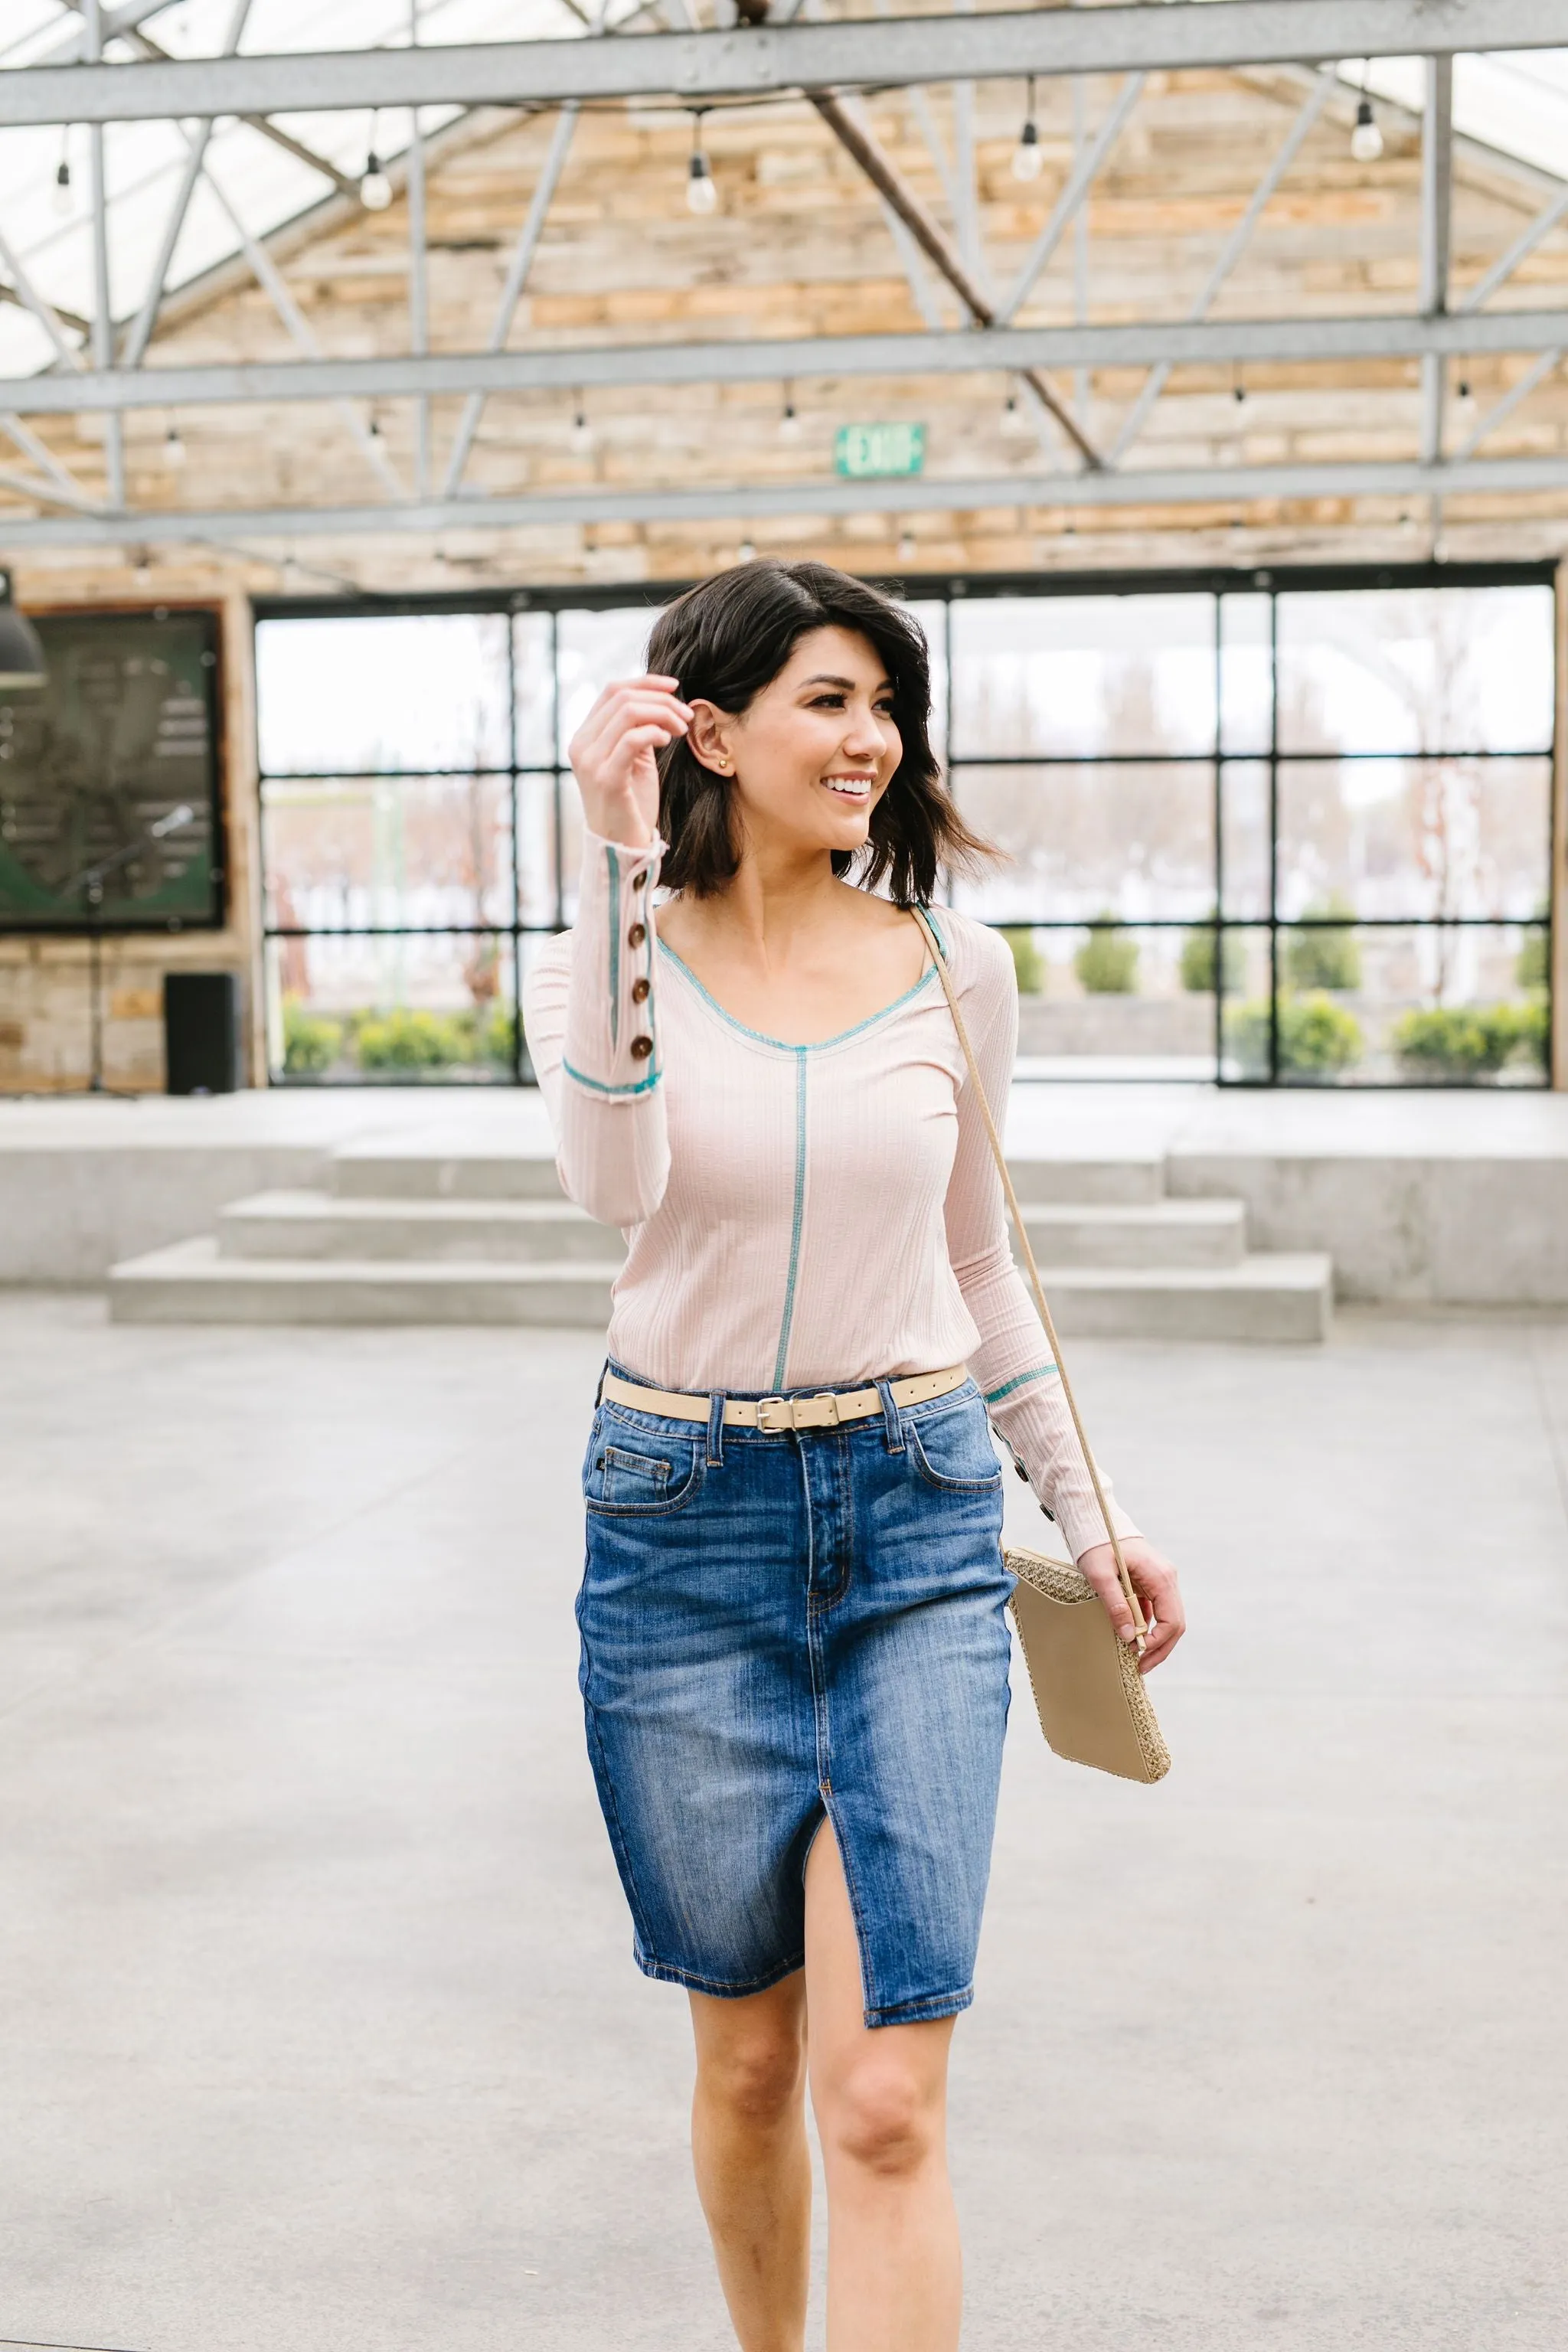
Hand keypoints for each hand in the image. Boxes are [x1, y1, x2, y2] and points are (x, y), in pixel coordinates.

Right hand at [569, 673, 690, 849]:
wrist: (622, 847)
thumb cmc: (631, 804)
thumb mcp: (633, 759)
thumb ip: (636, 730)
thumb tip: (658, 699)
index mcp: (584, 737)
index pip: (612, 691)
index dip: (645, 682)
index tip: (675, 687)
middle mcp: (581, 745)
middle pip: (623, 698)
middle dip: (662, 700)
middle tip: (686, 715)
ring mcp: (590, 762)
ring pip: (629, 712)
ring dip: (663, 714)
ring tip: (681, 729)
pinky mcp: (606, 778)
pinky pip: (632, 739)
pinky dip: (655, 732)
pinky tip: (668, 739)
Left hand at [1074, 1537, 1184, 1673]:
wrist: (1095, 1523)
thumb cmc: (1097, 1544)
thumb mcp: (1100, 1575)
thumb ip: (1115, 1604)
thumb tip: (1129, 1636)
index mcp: (1160, 1576)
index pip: (1172, 1619)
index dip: (1159, 1642)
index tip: (1139, 1655)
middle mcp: (1166, 1579)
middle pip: (1174, 1622)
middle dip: (1160, 1648)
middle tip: (1141, 1667)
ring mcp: (1160, 1581)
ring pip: (1167, 1618)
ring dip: (1155, 1639)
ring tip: (1137, 1657)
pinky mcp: (1150, 1583)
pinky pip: (1156, 1610)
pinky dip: (1148, 1626)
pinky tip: (1133, 1637)